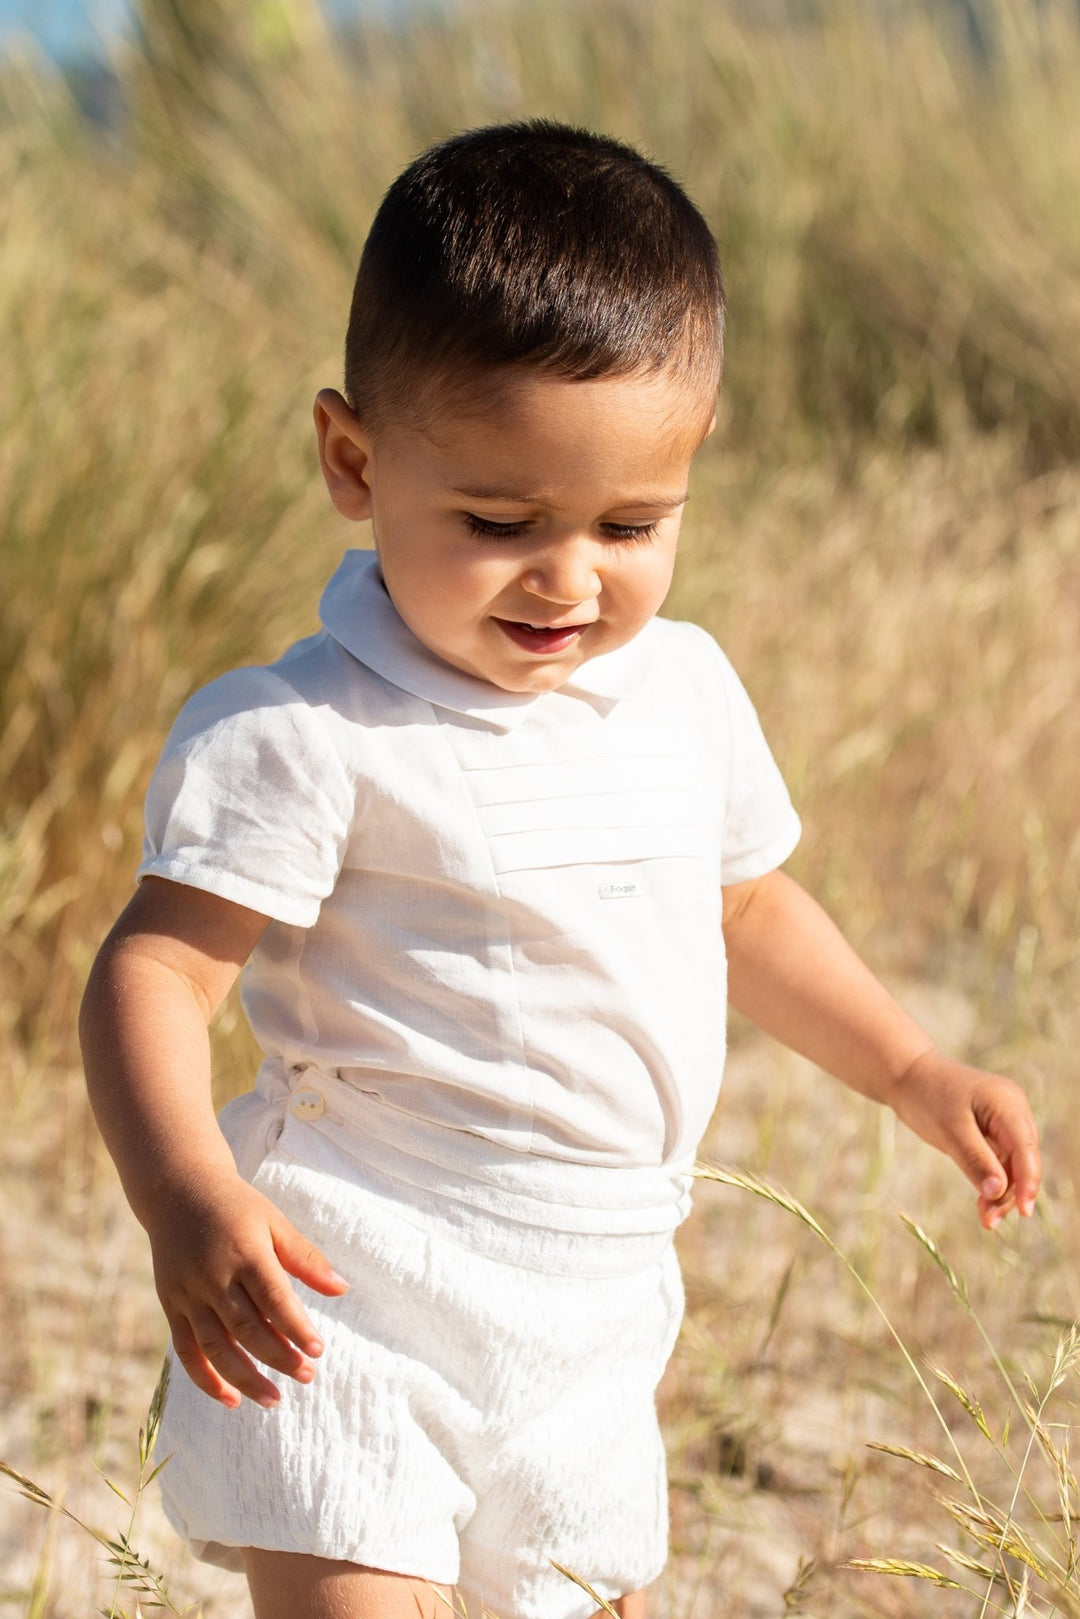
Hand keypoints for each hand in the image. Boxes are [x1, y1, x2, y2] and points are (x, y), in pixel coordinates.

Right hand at [146, 1174, 348, 1408]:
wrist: (178, 1191)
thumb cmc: (236, 1207)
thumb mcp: (274, 1221)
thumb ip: (305, 1258)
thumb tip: (342, 1289)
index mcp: (244, 1251)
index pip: (274, 1298)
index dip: (296, 1327)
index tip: (318, 1351)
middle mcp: (213, 1276)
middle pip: (247, 1327)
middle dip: (278, 1357)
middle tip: (307, 1377)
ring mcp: (188, 1292)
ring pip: (216, 1346)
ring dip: (244, 1378)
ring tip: (274, 1400)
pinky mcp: (170, 1304)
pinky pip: (186, 1349)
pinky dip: (205, 1378)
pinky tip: (231, 1398)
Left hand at [888, 1049, 1040, 1229]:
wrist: (907, 1076)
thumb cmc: (926, 1096)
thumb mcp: (949, 1130)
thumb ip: (975, 1160)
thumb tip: (999, 1191)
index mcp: (1007, 1103)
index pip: (1026, 1148)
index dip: (1028, 1181)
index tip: (1023, 1211)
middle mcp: (1013, 1111)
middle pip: (1023, 1161)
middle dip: (1010, 1192)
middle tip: (988, 1221)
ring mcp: (1005, 1122)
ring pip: (1013, 1166)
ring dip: (1001, 1193)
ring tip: (985, 1219)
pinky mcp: (993, 1132)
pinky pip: (1000, 1163)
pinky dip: (992, 1182)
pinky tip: (983, 1203)